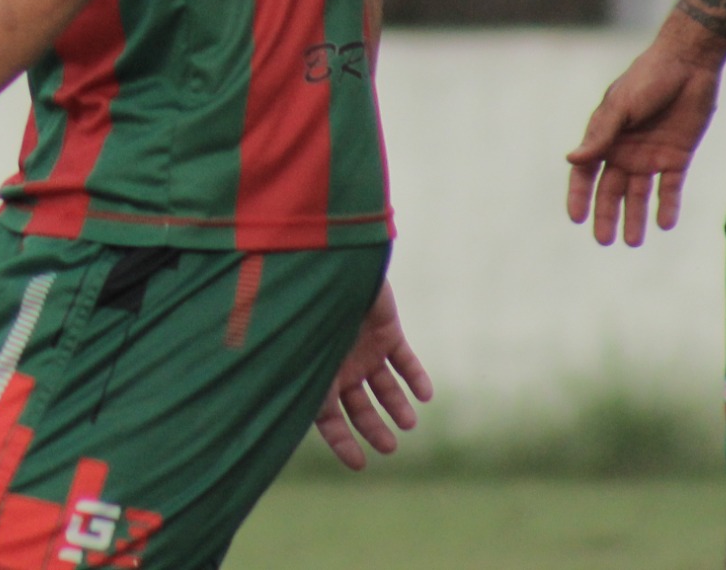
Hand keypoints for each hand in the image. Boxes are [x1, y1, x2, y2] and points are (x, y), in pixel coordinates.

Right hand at [313, 282, 432, 470]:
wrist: (328, 260)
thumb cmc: (305, 303)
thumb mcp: (299, 345)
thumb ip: (303, 378)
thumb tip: (304, 415)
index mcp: (314, 371)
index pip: (326, 416)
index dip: (341, 442)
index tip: (360, 464)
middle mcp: (339, 363)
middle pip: (358, 406)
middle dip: (373, 428)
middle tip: (390, 447)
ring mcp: (364, 346)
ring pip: (384, 387)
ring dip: (397, 406)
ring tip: (409, 422)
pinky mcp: (387, 329)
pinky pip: (405, 359)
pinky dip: (416, 377)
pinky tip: (426, 394)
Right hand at [565, 36, 723, 246]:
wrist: (690, 64)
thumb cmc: (648, 79)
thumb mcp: (621, 107)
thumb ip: (600, 135)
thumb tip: (571, 159)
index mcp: (605, 136)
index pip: (587, 172)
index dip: (580, 195)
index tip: (576, 218)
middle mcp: (625, 150)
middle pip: (612, 189)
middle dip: (607, 214)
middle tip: (605, 241)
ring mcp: (651, 155)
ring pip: (640, 194)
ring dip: (636, 216)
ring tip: (633, 242)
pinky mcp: (678, 156)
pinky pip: (671, 188)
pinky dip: (667, 205)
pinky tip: (665, 224)